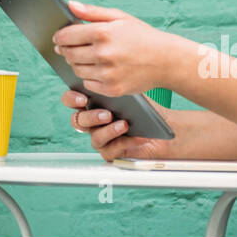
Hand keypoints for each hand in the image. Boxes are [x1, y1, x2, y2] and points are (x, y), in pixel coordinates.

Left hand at [52, 0, 174, 96]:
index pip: (66, 36)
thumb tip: (70, 5)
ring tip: (86, 56)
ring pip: (76, 69)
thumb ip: (92, 12)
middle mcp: (103, 54)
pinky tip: (97, 68)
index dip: (59, 36)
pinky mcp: (112, 89)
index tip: (58, 37)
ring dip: (77, 63)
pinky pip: (88, 83)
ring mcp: (107, 74)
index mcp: (103, 33)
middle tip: (69, 47)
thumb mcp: (119, 17)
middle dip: (66, 50)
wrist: (166, 60)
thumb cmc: (141, 35)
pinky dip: (89, 76)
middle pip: (69, 54)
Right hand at [61, 90, 177, 161]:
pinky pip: (109, 150)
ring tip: (123, 124)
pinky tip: (133, 136)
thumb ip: (117, 89)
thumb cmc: (148, 113)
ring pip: (94, 137)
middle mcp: (94, 123)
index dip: (72, 99)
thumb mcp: (132, 96)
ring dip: (108, 130)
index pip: (72, 100)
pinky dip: (121, 142)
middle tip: (106, 114)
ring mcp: (102, 139)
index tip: (83, 98)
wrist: (165, 134)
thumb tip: (108, 83)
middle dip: (90, 117)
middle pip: (78, 121)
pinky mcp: (111, 153)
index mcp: (94, 104)